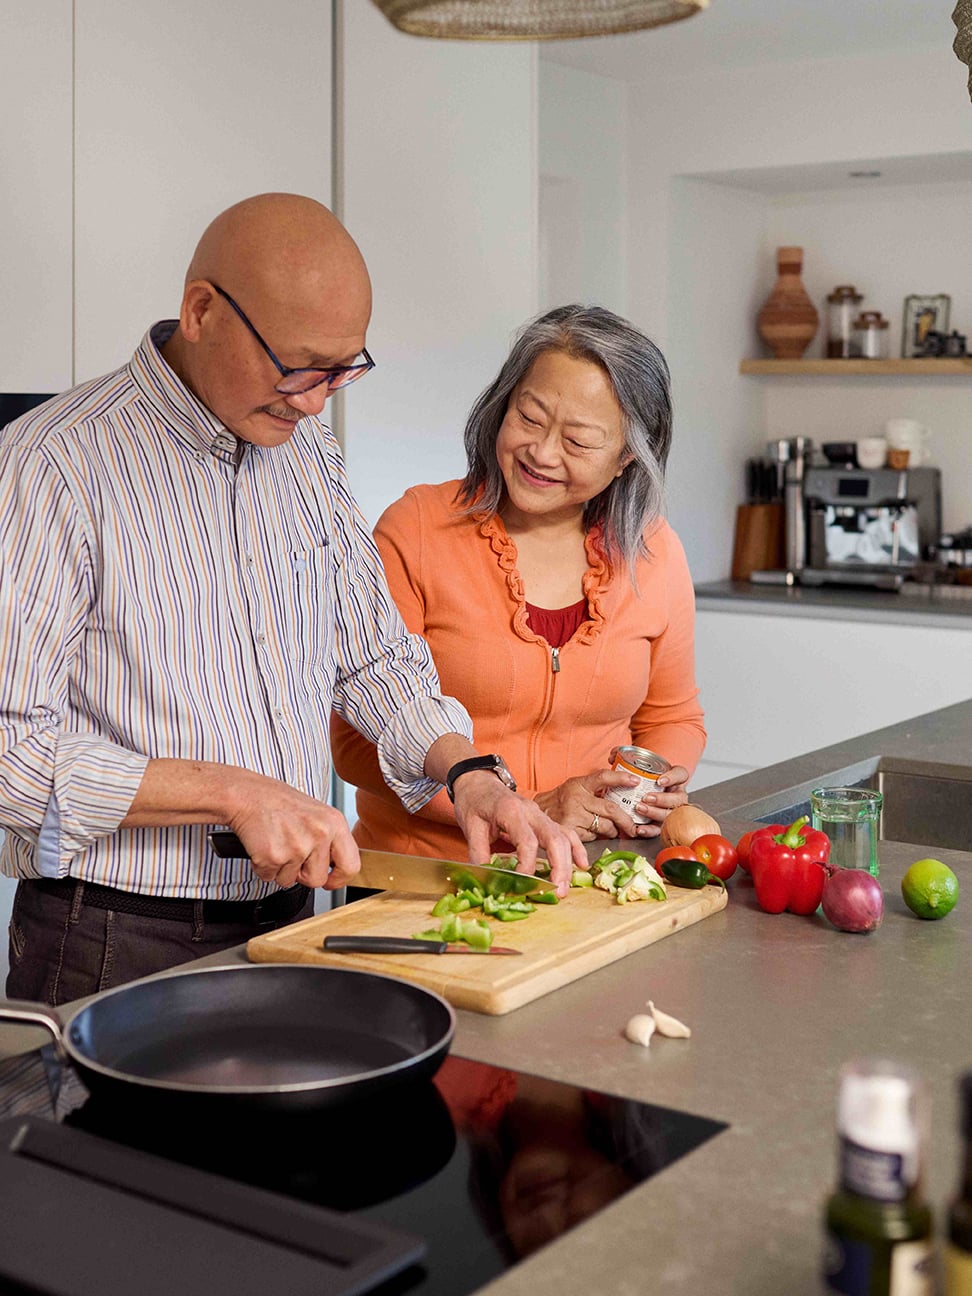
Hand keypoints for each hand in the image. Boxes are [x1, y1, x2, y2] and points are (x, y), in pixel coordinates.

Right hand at [226, 774, 360, 890]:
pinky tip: (264, 845)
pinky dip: (263, 867)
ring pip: (290, 880)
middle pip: (317, 879)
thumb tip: (335, 865)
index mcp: (334, 823)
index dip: (339, 879)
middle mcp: (319, 835)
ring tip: (276, 843)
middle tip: (293, 856)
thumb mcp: (316, 813)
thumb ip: (329, 838)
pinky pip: (269, 877)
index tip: (331, 881)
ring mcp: (297, 847)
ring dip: (280, 869)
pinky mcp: (273, 857)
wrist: (247, 795)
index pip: (351, 865)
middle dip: (303, 875)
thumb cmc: (278, 802)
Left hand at [451, 772, 586, 895]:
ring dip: (567, 864)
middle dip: (559, 868)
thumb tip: (487, 880)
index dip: (527, 865)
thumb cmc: (474, 801)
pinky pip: (566, 832)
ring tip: (564, 888)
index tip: (521, 884)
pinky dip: (576, 848)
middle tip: (557, 892)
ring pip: (564, 837)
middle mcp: (531, 811)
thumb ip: (479, 853)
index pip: (527, 841)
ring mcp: (541, 815)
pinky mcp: (544, 820)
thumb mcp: (470, 826)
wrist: (478, 781)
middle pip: (554, 839)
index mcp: (511, 811)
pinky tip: (581, 865)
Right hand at [534, 770, 642, 841]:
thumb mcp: (576, 787)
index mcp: (580, 784)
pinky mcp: (569, 832)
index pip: (603, 777)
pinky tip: (592, 832)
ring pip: (605, 826)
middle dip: (626, 820)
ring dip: (612, 830)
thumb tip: (624, 796)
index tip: (636, 781)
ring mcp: (573, 816)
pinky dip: (597, 837)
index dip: (621, 778)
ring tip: (611, 830)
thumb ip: (595, 789)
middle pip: (611, 809)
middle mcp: (576, 799)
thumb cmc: (561, 800)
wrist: (534, 814)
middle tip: (633, 827)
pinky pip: (593, 837)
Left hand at [627, 765, 689, 836]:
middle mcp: (676, 795)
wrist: (636, 795)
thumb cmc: (640, 780)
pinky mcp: (661, 824)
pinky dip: (649, 831)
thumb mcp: (636, 767)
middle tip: (646, 797)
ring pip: (670, 814)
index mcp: (674, 779)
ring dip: (656, 813)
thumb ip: (624, 758)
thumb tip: (613, 755)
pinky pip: (659, 830)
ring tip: (640, 809)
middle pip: (678, 799)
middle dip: (663, 799)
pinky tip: (639, 829)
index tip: (660, 780)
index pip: (681, 775)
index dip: (673, 777)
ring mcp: (670, 810)